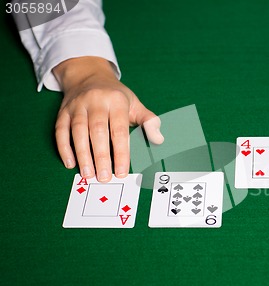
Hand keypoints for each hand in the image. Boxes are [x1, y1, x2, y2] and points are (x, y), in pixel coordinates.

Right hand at [53, 56, 163, 181]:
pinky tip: (70, 163)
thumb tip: (159, 139)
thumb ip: (148, 121)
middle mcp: (95, 101)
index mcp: (116, 100)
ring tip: (88, 174)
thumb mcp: (135, 104)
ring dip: (82, 155)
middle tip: (104, 177)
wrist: (89, 75)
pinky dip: (64, 147)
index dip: (121, 152)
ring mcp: (77, 105)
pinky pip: (60, 130)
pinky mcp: (63, 111)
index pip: (119, 130)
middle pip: (98, 131)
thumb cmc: (116, 96)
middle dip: (101, 156)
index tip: (122, 171)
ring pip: (78, 131)